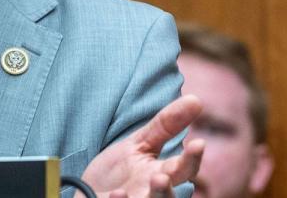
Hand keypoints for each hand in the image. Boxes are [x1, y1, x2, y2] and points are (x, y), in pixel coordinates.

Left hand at [79, 94, 203, 197]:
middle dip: (168, 189)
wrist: (88, 194)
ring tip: (155, 180)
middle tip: (163, 176)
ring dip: (155, 196)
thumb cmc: (118, 172)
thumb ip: (166, 125)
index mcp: (162, 175)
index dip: (192, 158)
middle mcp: (152, 194)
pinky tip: (116, 194)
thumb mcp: (140, 144)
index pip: (184, 169)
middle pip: (168, 197)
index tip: (198, 143)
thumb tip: (197, 99)